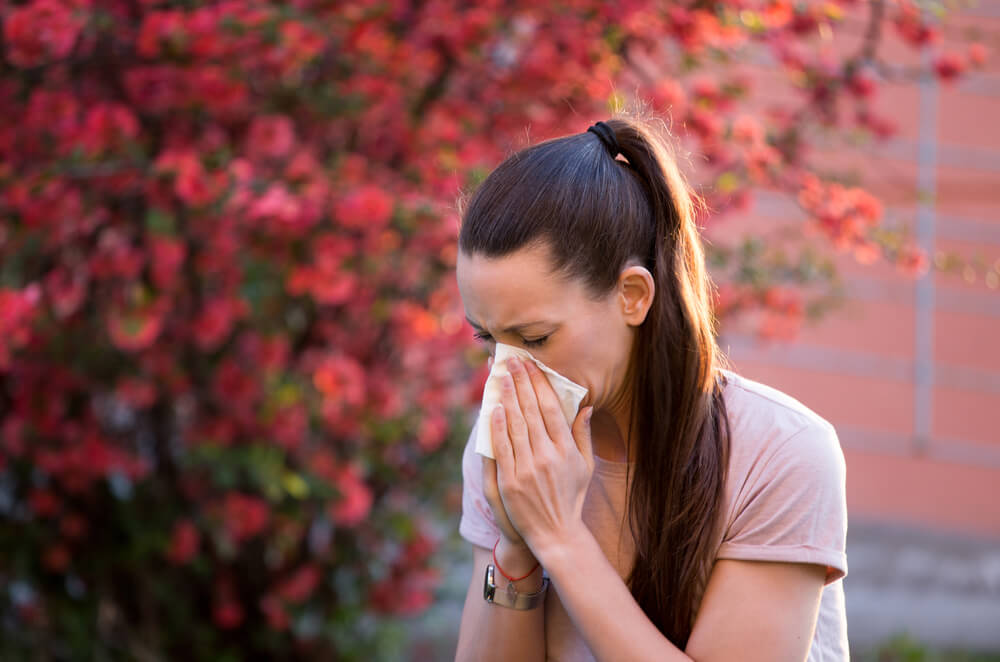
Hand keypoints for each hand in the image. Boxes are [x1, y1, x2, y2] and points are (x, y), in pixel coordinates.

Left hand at [490, 355, 594, 557]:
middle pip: (530, 411)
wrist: (556, 533)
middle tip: (512, 362)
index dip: (539, 384)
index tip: (531, 366)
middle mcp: (547, 456)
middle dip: (521, 383)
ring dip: (507, 398)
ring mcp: (527, 469)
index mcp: (566, 450)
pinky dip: (497, 427)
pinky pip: (502, 448)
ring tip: (502, 378)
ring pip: (514, 425)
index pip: (550, 409)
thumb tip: (586, 406)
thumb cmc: (572, 497)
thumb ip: (583, 435)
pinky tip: (494, 409)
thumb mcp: (585, 466)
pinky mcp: (510, 482)